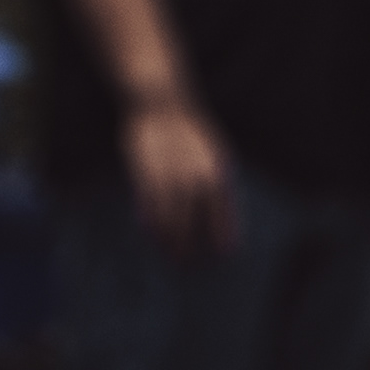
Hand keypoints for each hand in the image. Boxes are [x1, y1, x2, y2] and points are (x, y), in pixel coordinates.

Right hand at [125, 94, 234, 253]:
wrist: (163, 105)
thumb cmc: (192, 134)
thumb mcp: (216, 155)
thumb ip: (219, 187)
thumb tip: (223, 221)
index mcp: (216, 173)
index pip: (222, 214)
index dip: (222, 236)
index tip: (222, 257)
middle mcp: (194, 177)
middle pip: (192, 221)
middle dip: (189, 245)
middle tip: (187, 264)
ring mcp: (169, 174)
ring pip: (168, 216)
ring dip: (168, 238)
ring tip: (168, 253)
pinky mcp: (146, 170)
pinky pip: (148, 203)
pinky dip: (149, 219)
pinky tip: (150, 231)